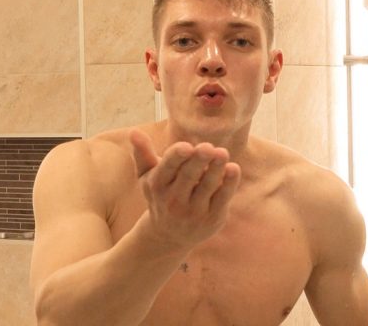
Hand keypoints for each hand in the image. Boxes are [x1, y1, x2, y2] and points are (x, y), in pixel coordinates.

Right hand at [129, 130, 240, 248]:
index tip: (186, 146)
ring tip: (222, 153)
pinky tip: (233, 168)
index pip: (167, 168)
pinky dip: (228, 184)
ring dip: (216, 169)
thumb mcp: (147, 176)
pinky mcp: (212, 218)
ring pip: (207, 186)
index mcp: (158, 185)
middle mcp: (174, 200)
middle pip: (188, 176)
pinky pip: (222, 198)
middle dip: (198, 161)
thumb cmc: (160, 195)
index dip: (177, 157)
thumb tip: (133, 131)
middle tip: (208, 147)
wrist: (169, 236)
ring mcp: (194, 211)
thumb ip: (143, 153)